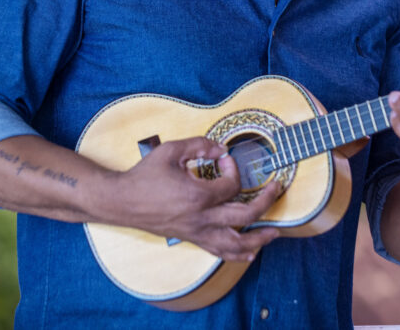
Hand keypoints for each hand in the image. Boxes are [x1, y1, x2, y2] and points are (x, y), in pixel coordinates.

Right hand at [105, 137, 281, 260]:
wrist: (123, 202)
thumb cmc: (145, 176)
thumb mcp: (171, 151)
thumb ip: (198, 145)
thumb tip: (221, 148)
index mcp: (198, 195)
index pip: (231, 184)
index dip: (233, 168)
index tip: (225, 159)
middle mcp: (202, 218)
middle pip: (245, 215)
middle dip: (266, 202)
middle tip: (276, 189)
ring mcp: (198, 232)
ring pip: (236, 243)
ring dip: (259, 239)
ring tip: (275, 232)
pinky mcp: (192, 239)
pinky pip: (220, 253)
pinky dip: (238, 255)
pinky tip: (250, 253)